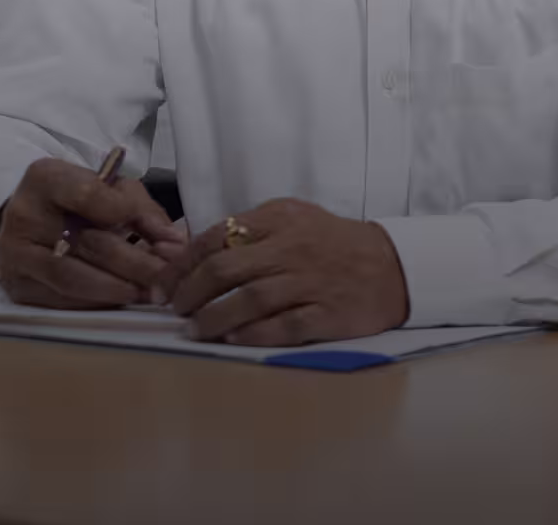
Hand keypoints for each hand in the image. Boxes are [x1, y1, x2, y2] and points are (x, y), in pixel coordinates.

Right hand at [0, 158, 186, 309]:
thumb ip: (141, 210)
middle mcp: (24, 215)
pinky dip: (98, 302)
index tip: (163, 235)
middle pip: (87, 243)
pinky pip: (62, 300)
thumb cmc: (77, 202)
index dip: (127, 213)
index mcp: (46, 179)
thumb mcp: (110, 190)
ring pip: (73, 278)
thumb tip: (174, 242)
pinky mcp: (18, 287)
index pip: (88, 195)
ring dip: (118, 289)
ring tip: (151, 294)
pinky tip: (125, 300)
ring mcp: (15, 254)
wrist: (30, 223)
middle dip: (136, 263)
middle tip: (169, 277)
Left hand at [164, 198, 409, 346]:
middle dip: (189, 292)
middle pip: (226, 269)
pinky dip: (252, 334)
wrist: (394, 266)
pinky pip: (282, 326)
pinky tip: (231, 339)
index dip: (183, 263)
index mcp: (279, 218)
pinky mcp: (328, 314)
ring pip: (249, 299)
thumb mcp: (294, 219)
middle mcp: (292, 247)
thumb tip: (195, 250)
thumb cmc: (334, 244)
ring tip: (194, 330)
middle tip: (173, 309)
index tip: (163, 283)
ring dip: (213, 317)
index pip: (217, 236)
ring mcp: (310, 282)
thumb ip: (252, 229)